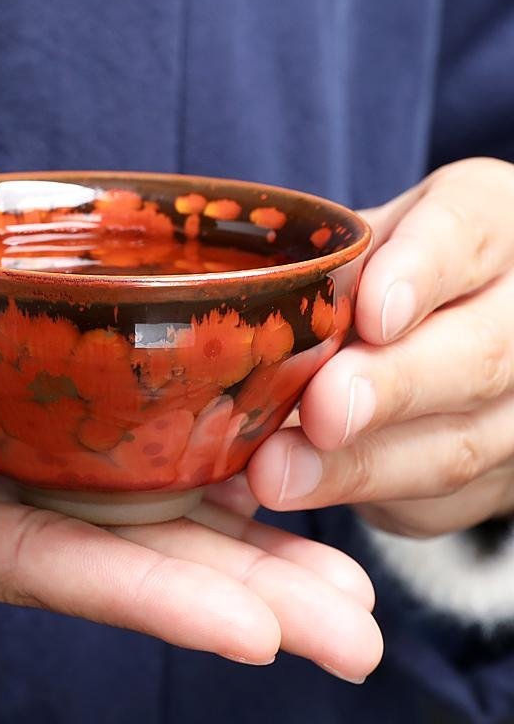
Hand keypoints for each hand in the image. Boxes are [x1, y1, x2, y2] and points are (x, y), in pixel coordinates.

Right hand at [0, 364, 380, 682]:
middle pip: (121, 563)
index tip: (263, 635)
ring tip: (336, 579)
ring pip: (124, 521)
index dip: (154, 598)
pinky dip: (166, 485)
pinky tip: (236, 488)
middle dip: (241, 600)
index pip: (51, 568)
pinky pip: (91, 475)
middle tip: (360, 633)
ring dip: (231, 548)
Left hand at [247, 157, 513, 536]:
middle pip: (480, 353)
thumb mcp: (363, 247)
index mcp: (489, 224)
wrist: (446, 333)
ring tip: (277, 474)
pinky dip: (358, 497)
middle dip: (392, 387)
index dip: (421, 273)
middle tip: (321, 411)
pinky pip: (435, 500)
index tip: (373, 314)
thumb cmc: (384, 275)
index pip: (466, 233)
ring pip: (459, 443)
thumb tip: (236, 318)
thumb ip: (325, 271)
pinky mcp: (490, 475)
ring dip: (362, 466)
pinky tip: (294, 490)